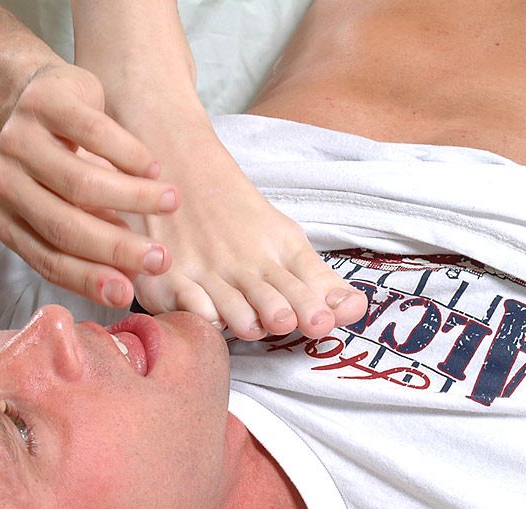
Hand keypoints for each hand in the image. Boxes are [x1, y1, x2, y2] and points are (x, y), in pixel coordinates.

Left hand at [0, 63, 178, 307]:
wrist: (39, 97)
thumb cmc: (62, 164)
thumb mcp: (69, 208)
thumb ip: (90, 243)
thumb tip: (127, 286)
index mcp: (6, 219)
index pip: (47, 259)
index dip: (89, 279)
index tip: (127, 295)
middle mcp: (3, 183)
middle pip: (63, 226)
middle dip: (117, 248)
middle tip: (161, 259)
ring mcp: (17, 140)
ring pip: (80, 183)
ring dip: (134, 198)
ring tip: (171, 203)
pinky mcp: (43, 102)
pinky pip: (93, 134)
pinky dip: (130, 155)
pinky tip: (153, 169)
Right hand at [127, 132, 367, 339]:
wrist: (177, 163)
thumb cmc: (236, 214)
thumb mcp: (282, 238)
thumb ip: (317, 280)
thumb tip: (356, 310)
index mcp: (278, 249)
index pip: (303, 282)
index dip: (314, 305)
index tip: (323, 321)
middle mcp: (245, 263)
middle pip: (270, 297)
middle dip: (281, 312)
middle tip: (288, 321)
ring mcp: (206, 272)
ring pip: (230, 305)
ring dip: (243, 318)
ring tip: (253, 327)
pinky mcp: (169, 281)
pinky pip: (188, 303)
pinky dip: (199, 311)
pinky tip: (209, 317)